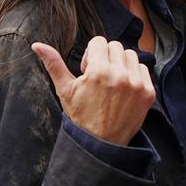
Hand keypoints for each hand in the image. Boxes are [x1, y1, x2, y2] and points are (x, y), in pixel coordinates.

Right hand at [32, 36, 155, 145]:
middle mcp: (120, 75)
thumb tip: (37, 45)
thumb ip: (53, 64)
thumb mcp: (65, 90)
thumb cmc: (81, 116)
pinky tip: (124, 88)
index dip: (92, 54)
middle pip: (115, 46)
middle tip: (100, 76)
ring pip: (131, 55)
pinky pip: (144, 69)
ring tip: (112, 81)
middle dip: (106, 57)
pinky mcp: (148, 92)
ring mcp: (137, 84)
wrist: (101, 143)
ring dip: (121, 64)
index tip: (89, 69)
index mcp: (99, 71)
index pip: (99, 41)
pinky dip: (135, 75)